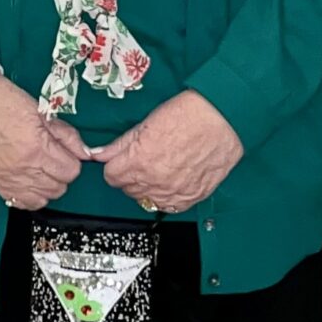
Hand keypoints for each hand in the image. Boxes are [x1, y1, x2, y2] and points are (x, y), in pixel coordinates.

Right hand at [0, 72, 86, 209]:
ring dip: (47, 185)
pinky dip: (30, 195)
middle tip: (54, 158)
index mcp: (36, 147)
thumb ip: (64, 134)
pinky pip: (21, 203)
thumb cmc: (0, 100)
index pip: (71, 170)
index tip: (66, 152)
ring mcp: (8, 179)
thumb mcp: (39, 111)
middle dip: (61, 173)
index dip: (72, 161)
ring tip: (41, 168)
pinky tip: (29, 180)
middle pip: (59, 187)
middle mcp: (23, 168)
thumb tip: (84, 151)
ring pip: (43, 198)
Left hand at [90, 91, 242, 212]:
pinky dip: (168, 196)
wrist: (222, 118)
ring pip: (147, 200)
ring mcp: (175, 192)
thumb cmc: (188, 114)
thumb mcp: (146, 124)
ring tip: (159, 168)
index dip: (115, 166)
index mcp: (138, 162)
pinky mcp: (192, 197)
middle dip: (130, 176)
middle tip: (142, 160)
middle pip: (128, 189)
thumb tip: (100, 154)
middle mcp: (155, 182)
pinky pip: (170, 206)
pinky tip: (172, 179)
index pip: (111, 176)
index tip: (121, 160)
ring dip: (148, 187)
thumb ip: (120, 144)